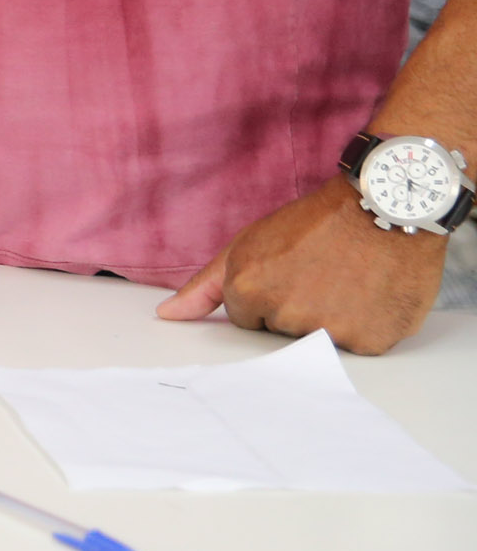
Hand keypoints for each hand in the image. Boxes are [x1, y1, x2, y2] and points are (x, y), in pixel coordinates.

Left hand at [155, 179, 444, 354]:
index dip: (268, 294)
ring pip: (319, 341)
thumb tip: (166, 316)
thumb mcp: (248, 244)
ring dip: (332, 319)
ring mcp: (330, 331)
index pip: (246, 318)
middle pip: (281, 331)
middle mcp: (286, 316)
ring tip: (349, 280)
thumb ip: (204, 287)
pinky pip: (358, 345)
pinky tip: (372, 293)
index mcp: (249, 291)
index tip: (290, 271)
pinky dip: (366, 325)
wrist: (384, 205)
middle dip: (297, 308)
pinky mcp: (370, 341)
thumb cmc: (317, 221)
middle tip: (321, 273)